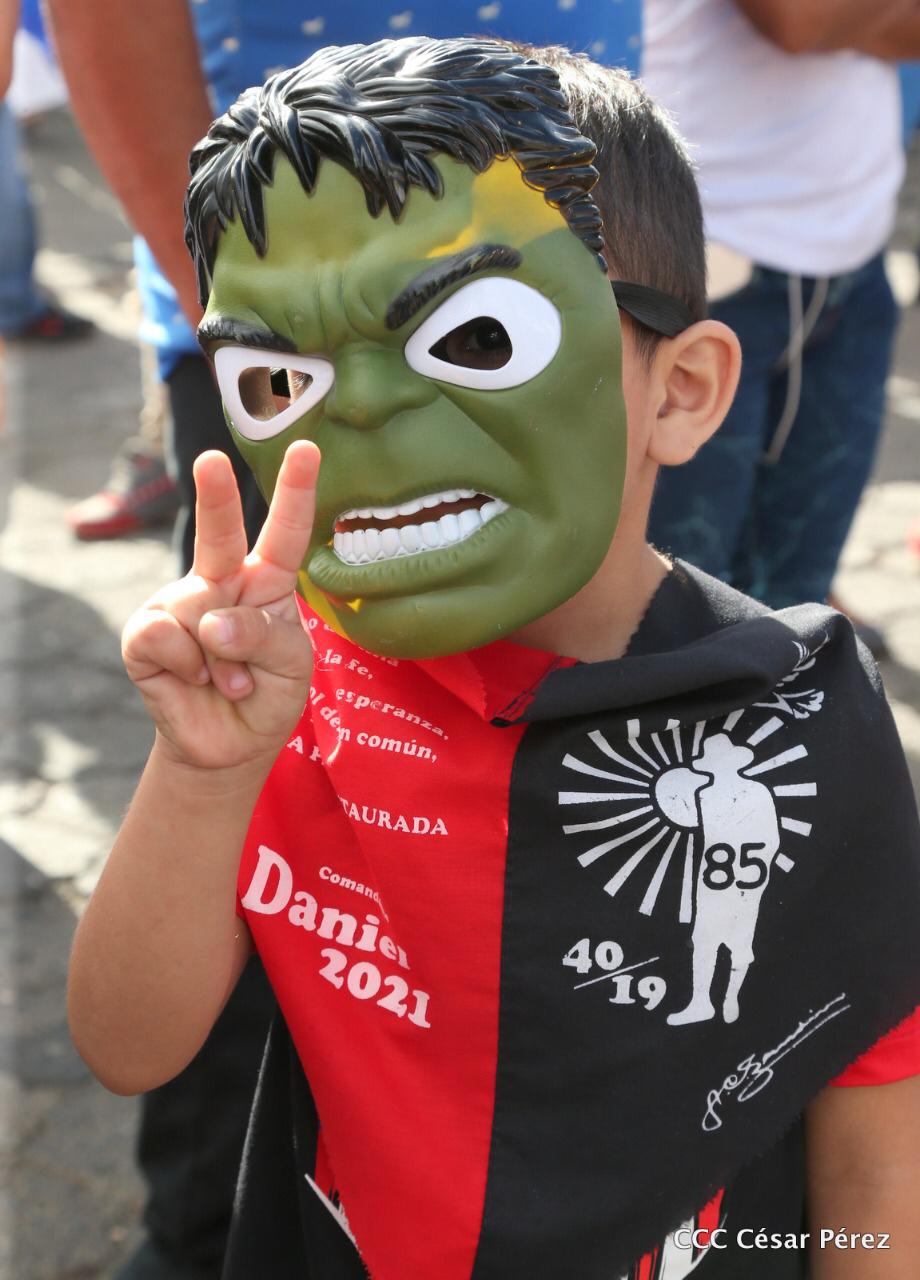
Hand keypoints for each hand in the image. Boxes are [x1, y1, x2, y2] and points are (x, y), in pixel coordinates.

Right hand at [122, 441, 319, 772]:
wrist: (229, 746)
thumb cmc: (268, 693)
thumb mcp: (290, 664)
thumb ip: (262, 635)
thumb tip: (209, 620)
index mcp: (267, 582)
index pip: (285, 533)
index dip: (296, 491)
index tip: (307, 449)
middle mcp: (221, 582)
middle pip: (219, 534)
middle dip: (214, 495)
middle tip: (212, 459)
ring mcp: (180, 603)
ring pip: (199, 611)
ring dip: (223, 660)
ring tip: (230, 681)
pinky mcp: (145, 633)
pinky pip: (165, 636)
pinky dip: (186, 666)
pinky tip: (194, 680)